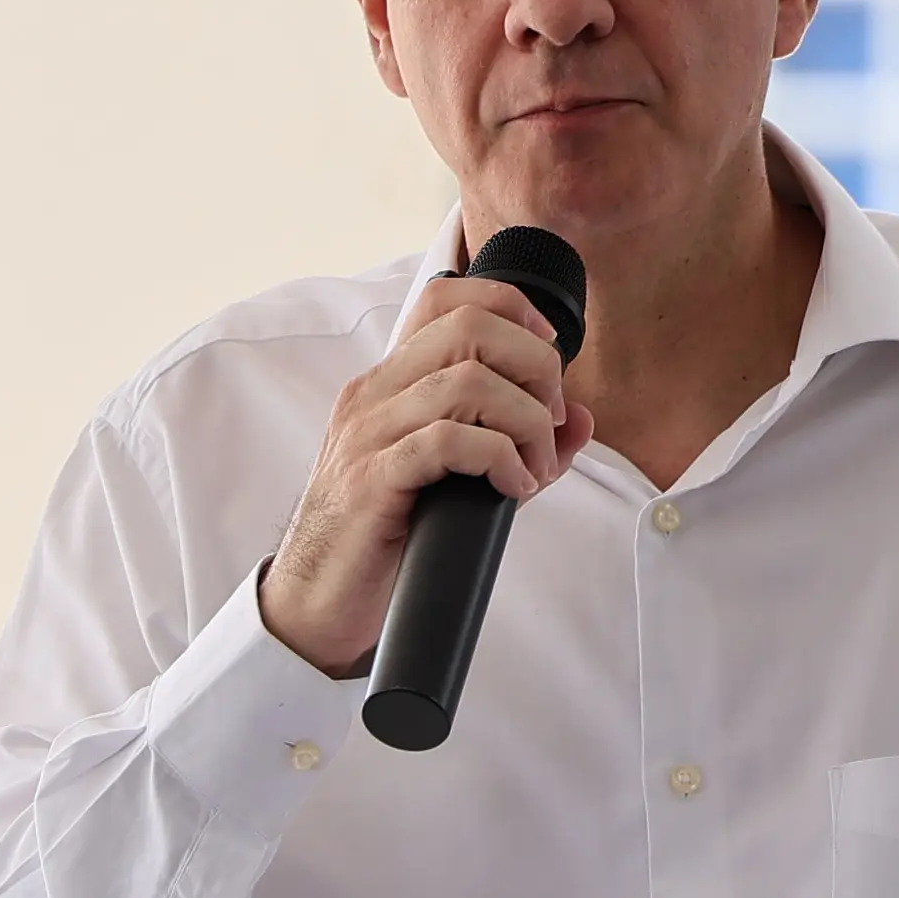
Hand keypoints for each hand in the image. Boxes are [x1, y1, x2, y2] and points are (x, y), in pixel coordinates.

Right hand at [256, 270, 590, 677]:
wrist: (317, 601)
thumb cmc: (384, 537)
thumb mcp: (458, 478)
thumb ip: (518, 442)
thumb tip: (581, 419)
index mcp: (390, 381)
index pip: (446, 297)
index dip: (511, 308)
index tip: (548, 358)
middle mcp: (375, 393)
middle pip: (469, 326)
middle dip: (534, 366)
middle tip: (550, 419)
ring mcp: (369, 433)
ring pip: (468, 382)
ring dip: (526, 422)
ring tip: (534, 466)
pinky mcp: (373, 479)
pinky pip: (450, 442)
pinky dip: (500, 459)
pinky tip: (511, 488)